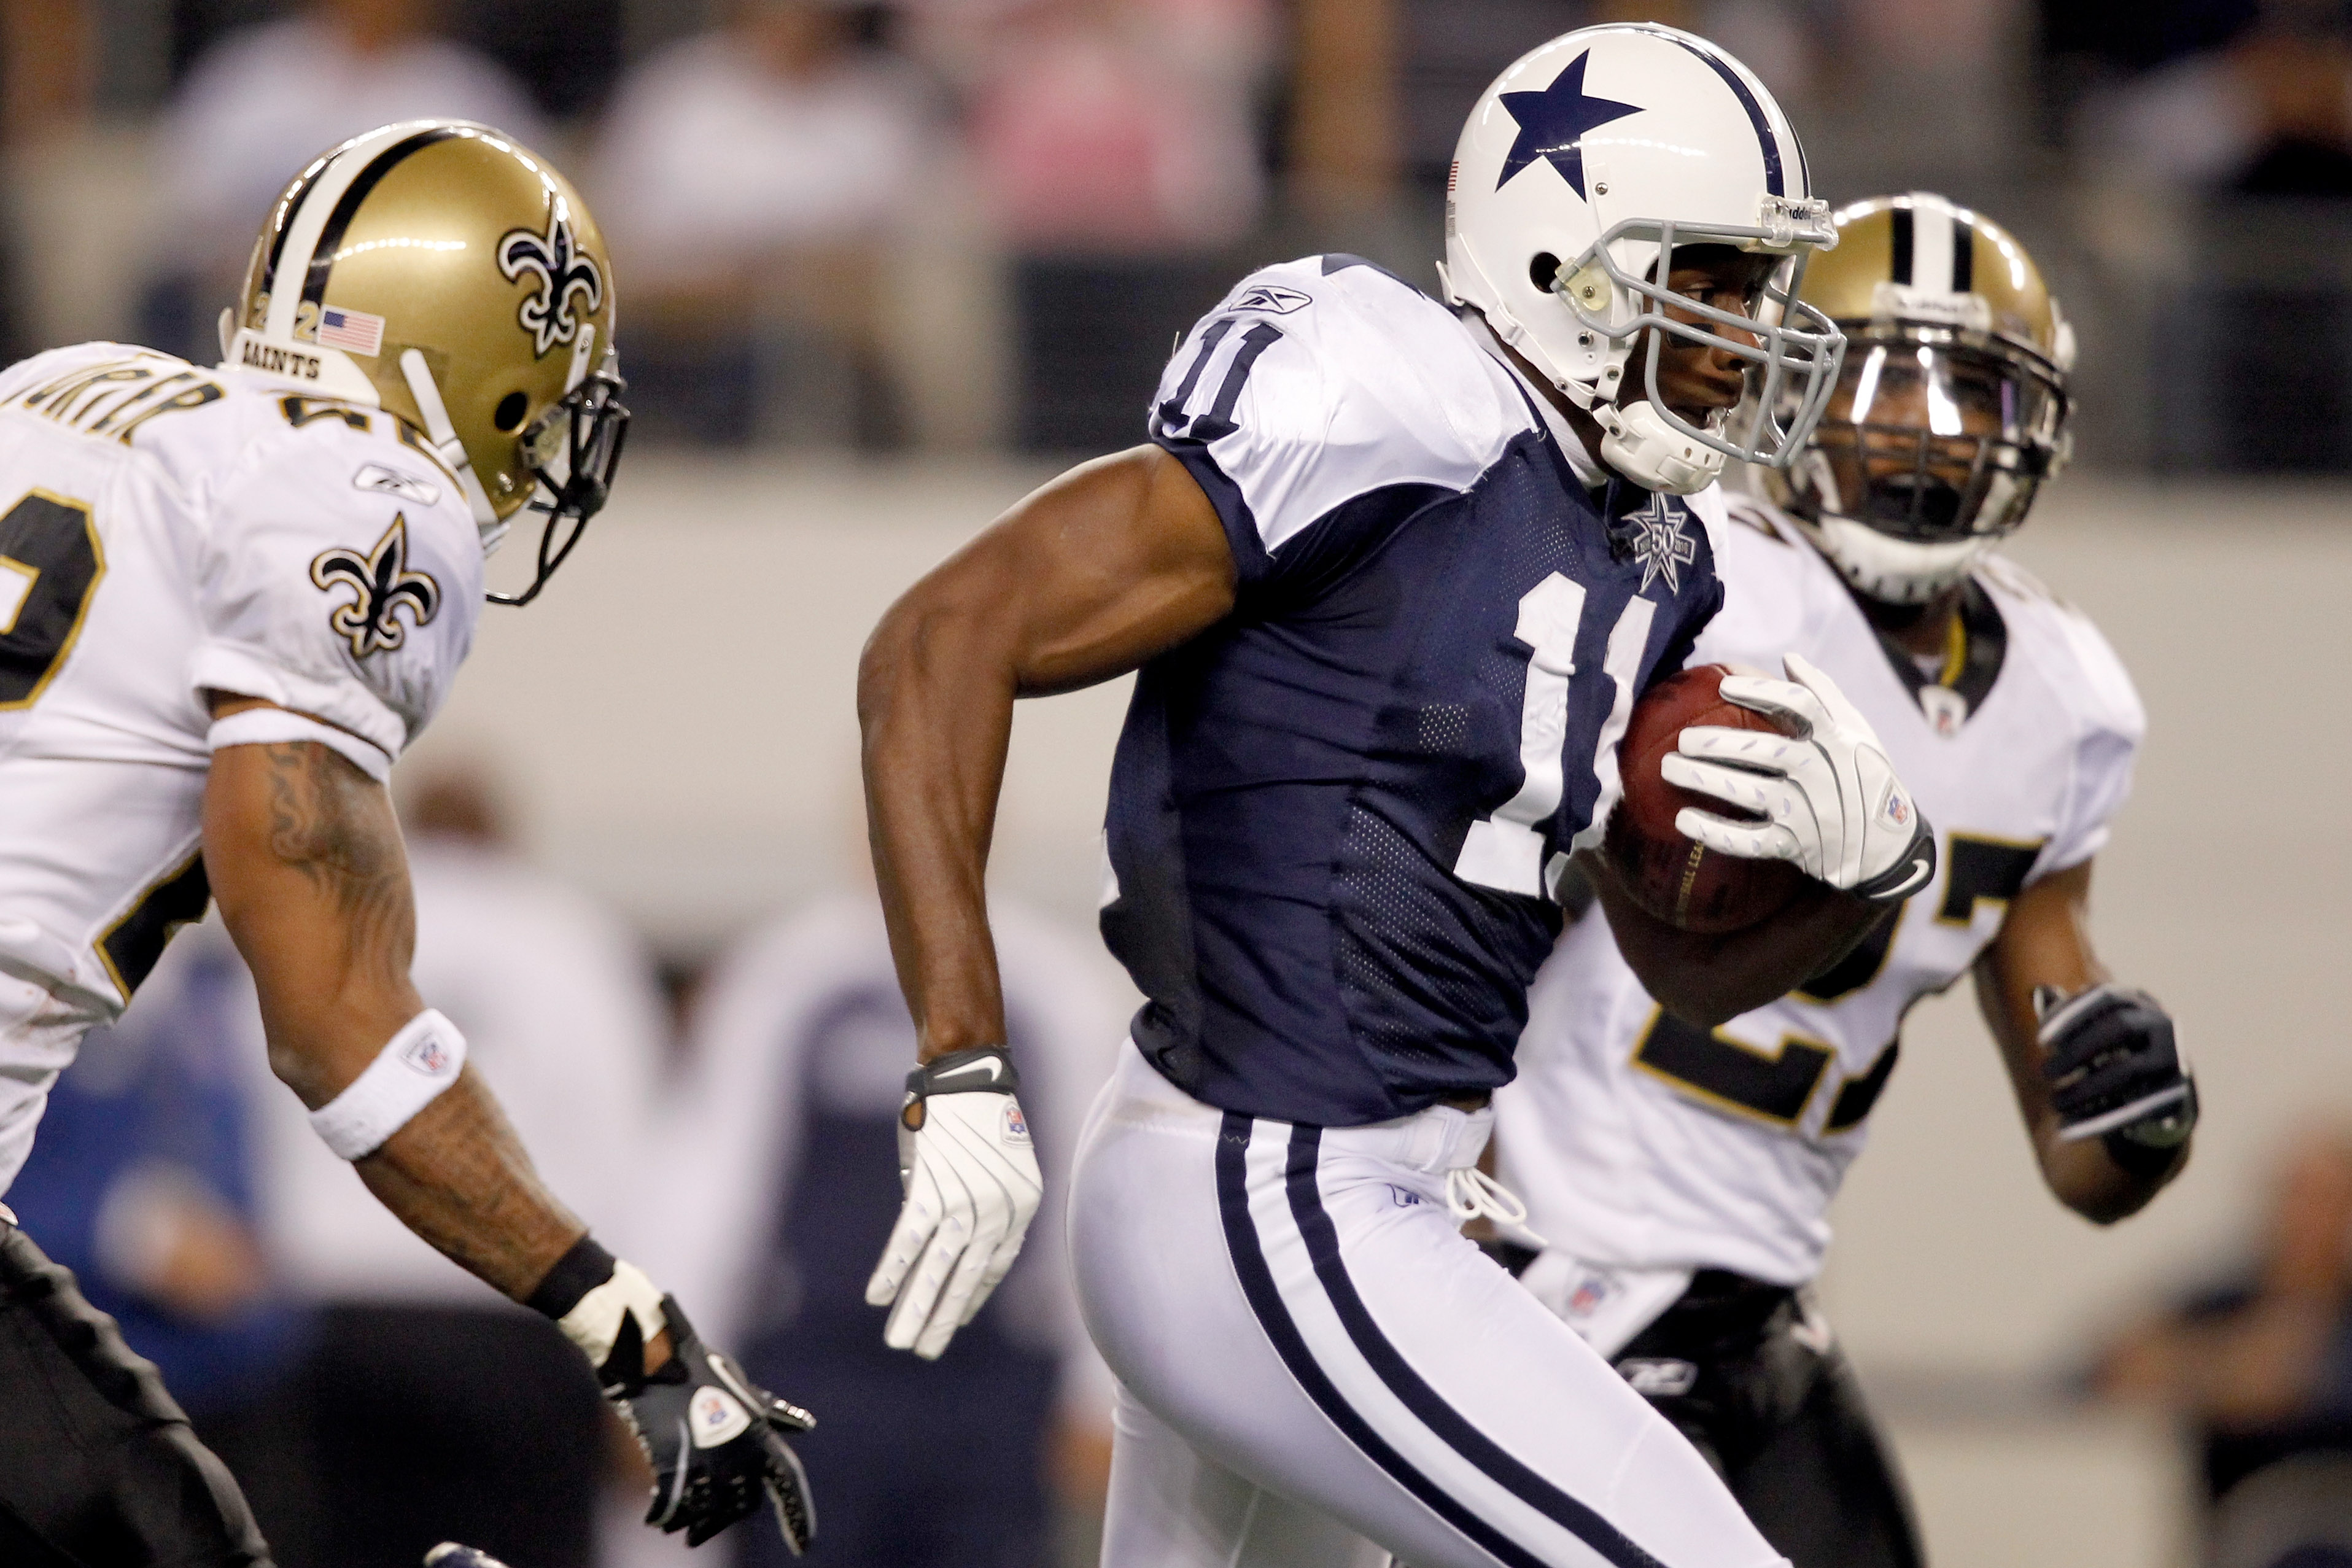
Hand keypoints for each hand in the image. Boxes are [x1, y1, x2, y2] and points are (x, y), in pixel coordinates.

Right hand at [608, 1298, 815, 1550]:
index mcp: (761, 1435)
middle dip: (724, 1522)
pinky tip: (655, 1518)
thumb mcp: (745, 1391)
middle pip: (744, 1505)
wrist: (658, 1360)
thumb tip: (807, 1424)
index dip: (799, 1516)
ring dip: (695, 1523)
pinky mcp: (670, 1466)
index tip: (804, 1546)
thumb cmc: (703, 1371)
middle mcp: (740, 1454)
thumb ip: (772, 1414)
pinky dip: (663, 1515)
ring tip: (683, 1530)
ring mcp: (705, 1462)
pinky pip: (671, 1506)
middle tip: (702, 1535)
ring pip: (707, 1510)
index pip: (790, 1483)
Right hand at [865, 1046, 1041, 1359]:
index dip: (972, 1296)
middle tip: (925, 1351)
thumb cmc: (977, 1116)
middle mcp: (1001, 1210)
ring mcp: (966, 1200)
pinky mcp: (933, 1188)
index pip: (996, 1265)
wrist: (965, 1071)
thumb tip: (955, 1248)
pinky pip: (911, 1239)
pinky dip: (894, 1269)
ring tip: (899, 1341)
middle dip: (943, 1318)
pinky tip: (878, 1295)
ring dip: (916, 1307)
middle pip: (967, 1275)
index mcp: (1023, 1206)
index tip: (955, 1319)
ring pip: (938, 1267)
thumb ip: (985, 1207)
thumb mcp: (997, 1167)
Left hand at [1663, 651, 1935, 902]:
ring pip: (1748, 793)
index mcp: (1838, 739)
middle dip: (1716, 743)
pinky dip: (1714, 832)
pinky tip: (1682, 819)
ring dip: (1703, 780)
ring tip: (1667, 768)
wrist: (1888, 845)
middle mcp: (1823, 772)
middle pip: (1763, 750)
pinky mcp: (1795, 845)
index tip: (1725, 687)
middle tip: (1682, 738)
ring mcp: (1809, 811)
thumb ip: (1823, 695)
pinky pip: (1748, 841)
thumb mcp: (1857, 732)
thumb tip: (1788, 657)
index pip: (1801, 705)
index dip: (1761, 692)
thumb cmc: (1864, 776)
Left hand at [2036, 983, 2196, 1144]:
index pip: (2103, 997)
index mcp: (2137, 1001)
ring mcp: (2174, 1057)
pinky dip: (2100, 1118)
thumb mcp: (2090, 1028)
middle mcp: (2161, 1023)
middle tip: (2044, 1073)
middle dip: (2077, 1050)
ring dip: (2084, 1088)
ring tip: (2055, 1104)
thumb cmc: (2111, 1049)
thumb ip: (2067, 1014)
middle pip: (2118, 1027)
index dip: (2070, 1015)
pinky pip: (2137, 1106)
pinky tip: (2069, 1129)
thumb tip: (2039, 993)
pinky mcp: (2177, 1093)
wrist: (2154, 1088)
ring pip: (2127, 1069)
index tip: (2040, 1040)